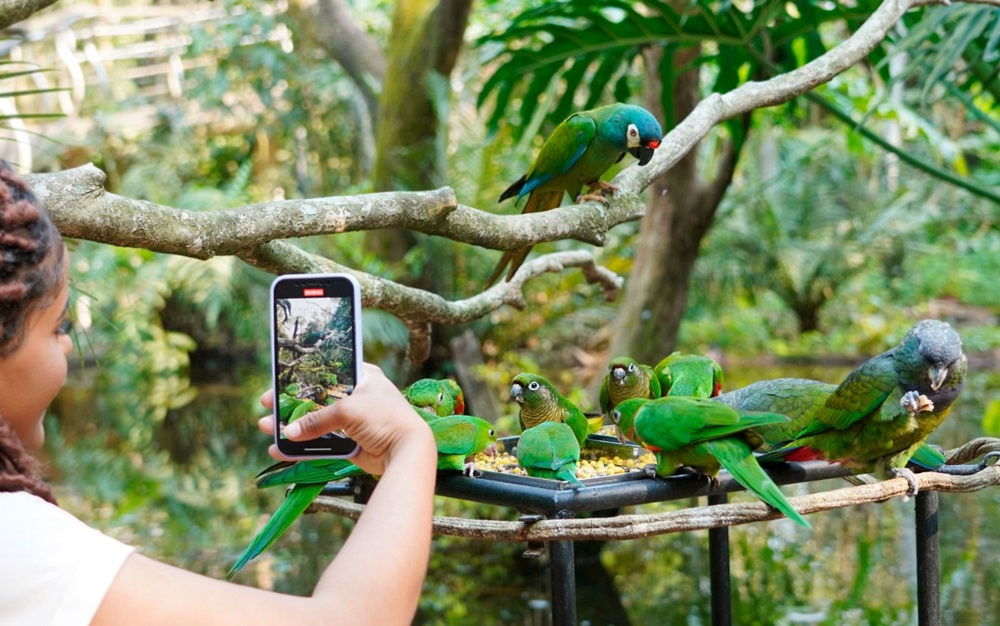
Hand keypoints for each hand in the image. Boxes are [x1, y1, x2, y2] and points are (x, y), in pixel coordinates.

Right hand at [258, 363, 431, 474]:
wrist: (407, 451)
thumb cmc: (384, 418)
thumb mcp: (348, 411)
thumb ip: (317, 420)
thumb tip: (287, 432)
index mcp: (362, 376)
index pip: (326, 372)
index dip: (301, 377)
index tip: (277, 382)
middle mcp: (357, 396)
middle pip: (316, 398)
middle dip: (290, 405)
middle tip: (266, 407)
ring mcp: (354, 420)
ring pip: (316, 422)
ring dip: (292, 426)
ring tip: (266, 429)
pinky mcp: (351, 442)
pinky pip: (322, 442)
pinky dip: (303, 446)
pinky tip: (282, 449)